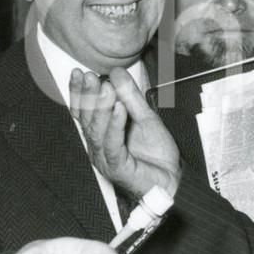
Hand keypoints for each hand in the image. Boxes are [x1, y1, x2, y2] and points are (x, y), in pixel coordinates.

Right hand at [69, 68, 180, 198]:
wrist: (173, 180)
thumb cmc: (157, 154)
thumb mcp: (146, 117)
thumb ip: (131, 97)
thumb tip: (116, 73)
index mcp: (101, 135)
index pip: (84, 112)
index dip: (80, 93)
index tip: (80, 73)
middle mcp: (98, 147)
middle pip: (87, 120)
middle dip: (87, 96)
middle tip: (89, 76)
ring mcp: (106, 159)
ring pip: (97, 132)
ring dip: (100, 108)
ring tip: (105, 88)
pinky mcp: (118, 168)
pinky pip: (113, 144)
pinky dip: (115, 125)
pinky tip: (119, 109)